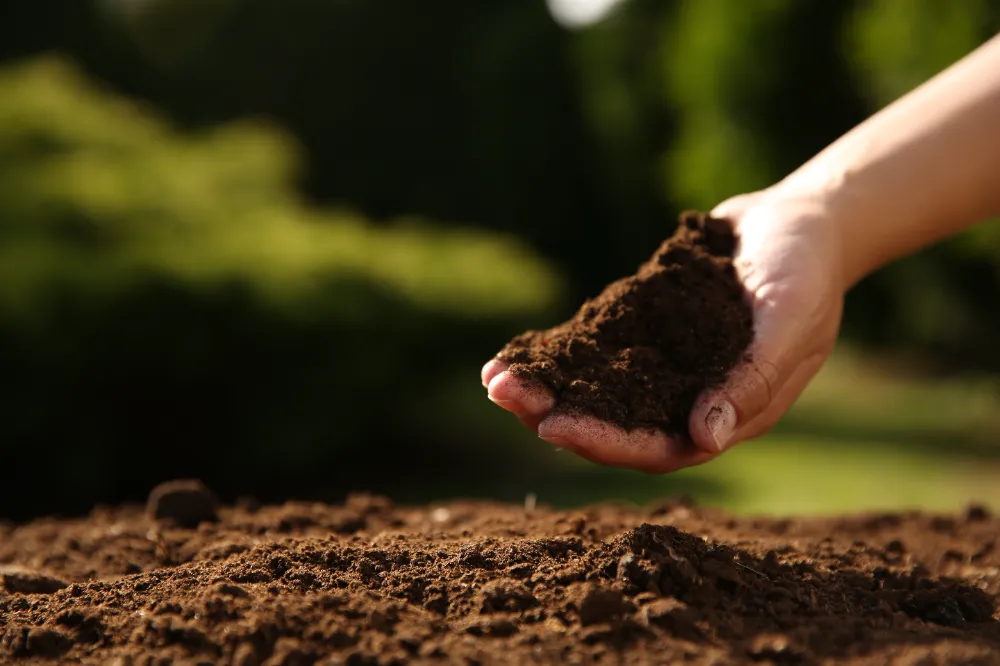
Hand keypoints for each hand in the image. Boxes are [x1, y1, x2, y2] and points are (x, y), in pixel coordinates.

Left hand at [481, 187, 845, 471]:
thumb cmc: (805, 272)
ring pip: (598, 393)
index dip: (606, 441)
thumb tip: (704, 438)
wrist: (799, 221)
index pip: (659, 446)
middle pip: (617, 425)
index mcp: (728, 414)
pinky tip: (517, 351)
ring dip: (548, 389)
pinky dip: (559, 355)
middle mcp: (689, 399)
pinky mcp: (645, 334)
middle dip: (558, 415)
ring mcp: (665, 368)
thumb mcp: (790, 322)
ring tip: (494, 378)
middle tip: (503, 396)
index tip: (554, 426)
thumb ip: (752, 380)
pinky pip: (596, 353)